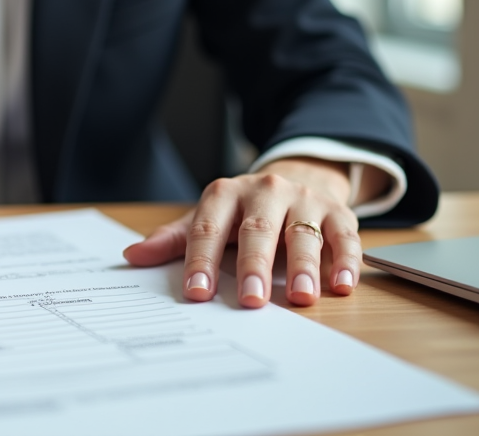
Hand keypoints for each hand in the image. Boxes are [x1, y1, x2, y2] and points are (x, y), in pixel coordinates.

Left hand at [123, 158, 373, 307]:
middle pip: (258, 230)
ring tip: (300, 297)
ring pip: (303, 233)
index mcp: (225, 194)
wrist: (294, 178)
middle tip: (251, 299)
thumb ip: (173, 240)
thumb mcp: (207, 219)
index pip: (208, 228)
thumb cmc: (242, 211)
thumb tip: (133, 256)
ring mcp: (303, 200)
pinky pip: (344, 235)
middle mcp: (264, 192)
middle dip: (255, 265)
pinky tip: (341, 285)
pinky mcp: (336, 212)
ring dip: (304, 266)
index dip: (202, 260)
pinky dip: (345, 260)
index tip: (197, 292)